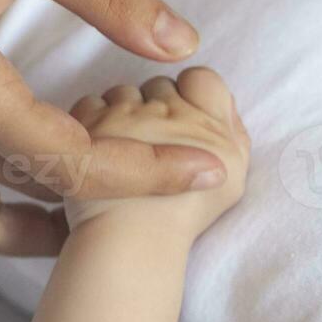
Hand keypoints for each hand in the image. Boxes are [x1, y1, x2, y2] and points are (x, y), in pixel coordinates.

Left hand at [63, 69, 250, 237]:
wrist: (131, 242)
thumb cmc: (183, 218)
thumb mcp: (232, 178)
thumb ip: (233, 131)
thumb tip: (223, 103)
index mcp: (208, 123)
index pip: (203, 78)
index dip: (192, 93)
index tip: (184, 118)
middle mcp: (168, 111)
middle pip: (160, 85)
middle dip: (156, 107)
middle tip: (152, 146)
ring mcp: (125, 115)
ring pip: (123, 93)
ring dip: (123, 113)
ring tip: (123, 151)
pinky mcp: (87, 125)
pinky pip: (90, 104)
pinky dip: (93, 122)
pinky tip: (99, 151)